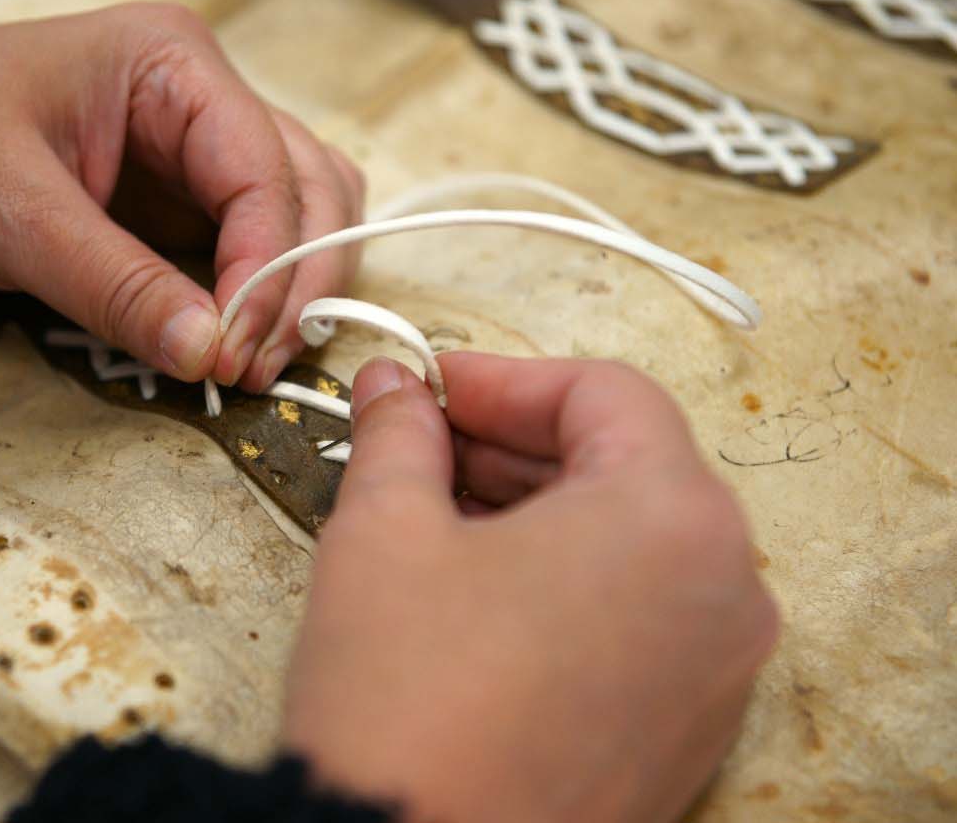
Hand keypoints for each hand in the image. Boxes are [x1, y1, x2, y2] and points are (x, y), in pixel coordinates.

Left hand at [0, 5, 363, 389]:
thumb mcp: (13, 214)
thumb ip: (117, 285)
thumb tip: (212, 354)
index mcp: (172, 64)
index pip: (264, 171)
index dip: (267, 267)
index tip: (234, 350)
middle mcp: (197, 100)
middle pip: (307, 191)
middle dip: (295, 282)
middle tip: (250, 368)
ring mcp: (185, 154)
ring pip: (291, 220)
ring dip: (287, 293)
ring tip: (244, 364)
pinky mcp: (163, 204)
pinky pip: (236, 252)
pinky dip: (246, 302)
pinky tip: (222, 348)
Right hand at [285, 353, 777, 822]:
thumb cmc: (404, 698)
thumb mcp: (384, 533)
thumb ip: (398, 436)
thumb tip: (393, 387)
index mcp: (671, 518)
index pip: (604, 394)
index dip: (505, 378)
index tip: (431, 386)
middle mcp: (727, 592)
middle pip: (628, 466)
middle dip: (515, 445)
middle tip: (421, 443)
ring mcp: (717, 672)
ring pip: (632, 544)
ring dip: (537, 512)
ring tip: (436, 515)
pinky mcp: (688, 733)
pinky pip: (640, 618)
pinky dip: (568, 583)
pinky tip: (477, 591)